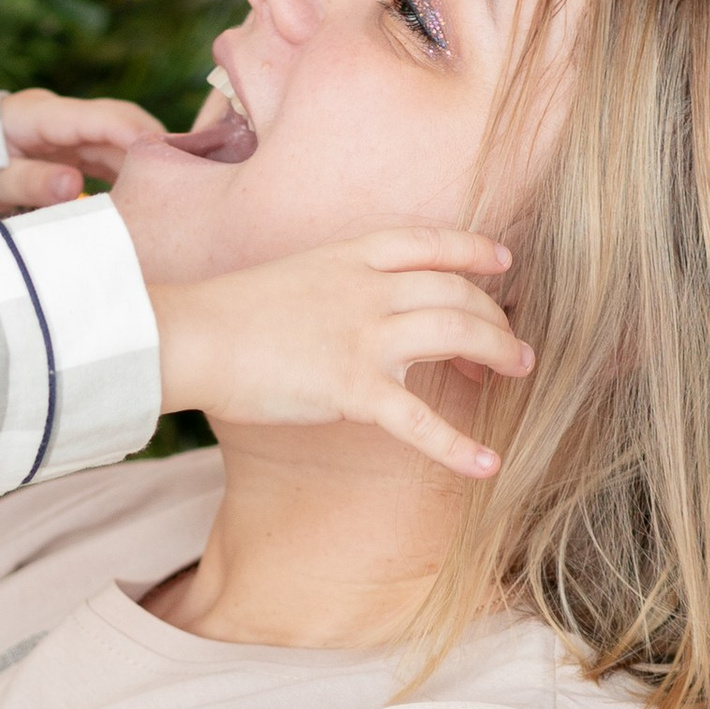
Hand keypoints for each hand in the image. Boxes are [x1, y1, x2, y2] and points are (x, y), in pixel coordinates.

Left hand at [0, 86, 166, 213]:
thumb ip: (28, 182)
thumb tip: (74, 185)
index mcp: (38, 114)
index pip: (99, 118)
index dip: (136, 135)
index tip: (167, 159)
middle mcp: (59, 116)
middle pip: (119, 122)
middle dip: (153, 146)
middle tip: (187, 177)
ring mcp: (66, 131)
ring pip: (118, 140)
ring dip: (143, 164)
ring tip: (172, 192)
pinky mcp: (69, 149)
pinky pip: (107, 156)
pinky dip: (126, 174)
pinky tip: (143, 197)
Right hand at [149, 230, 530, 478]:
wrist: (190, 334)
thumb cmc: (225, 313)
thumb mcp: (290, 276)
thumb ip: (331, 288)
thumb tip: (349, 318)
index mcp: (350, 256)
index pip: (430, 243)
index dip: (473, 250)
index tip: (502, 262)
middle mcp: (369, 289)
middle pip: (457, 293)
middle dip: (496, 317)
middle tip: (515, 345)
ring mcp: (365, 336)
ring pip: (458, 334)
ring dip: (499, 352)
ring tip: (519, 373)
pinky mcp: (353, 388)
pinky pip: (421, 420)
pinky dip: (459, 446)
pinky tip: (488, 465)